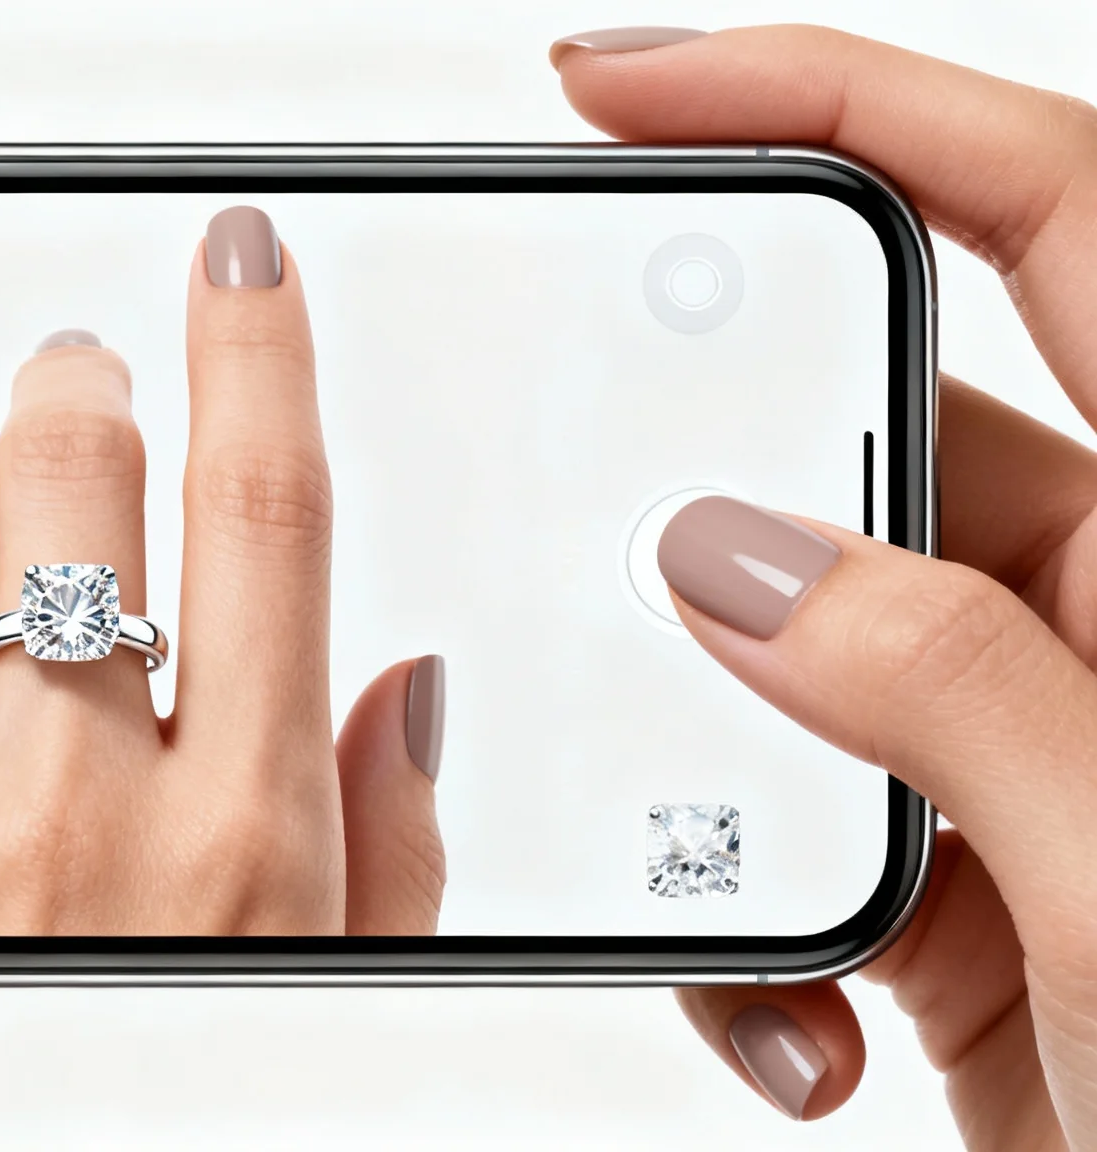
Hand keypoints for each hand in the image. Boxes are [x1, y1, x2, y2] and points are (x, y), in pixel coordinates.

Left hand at [0, 211, 447, 935]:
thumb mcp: (334, 1003)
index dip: (255, 352)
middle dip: (76, 388)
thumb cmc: (179, 1134)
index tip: (240, 269)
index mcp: (237, 852)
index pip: (261, 516)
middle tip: (75, 385)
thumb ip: (387, 849)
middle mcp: (70, 834)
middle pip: (73, 481)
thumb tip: (403, 686)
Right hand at [554, 25, 1096, 1143]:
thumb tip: (739, 559)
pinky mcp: (962, 881)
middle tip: (585, 519)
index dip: (844, 104)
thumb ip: (950, 690)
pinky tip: (782, 1014)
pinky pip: (788, 828)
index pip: (1050, 218)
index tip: (633, 85)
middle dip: (714, 500)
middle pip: (872, 450)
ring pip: (790, 666)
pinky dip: (736, 917)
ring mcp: (1030, 748)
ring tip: (729, 890)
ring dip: (715, 777)